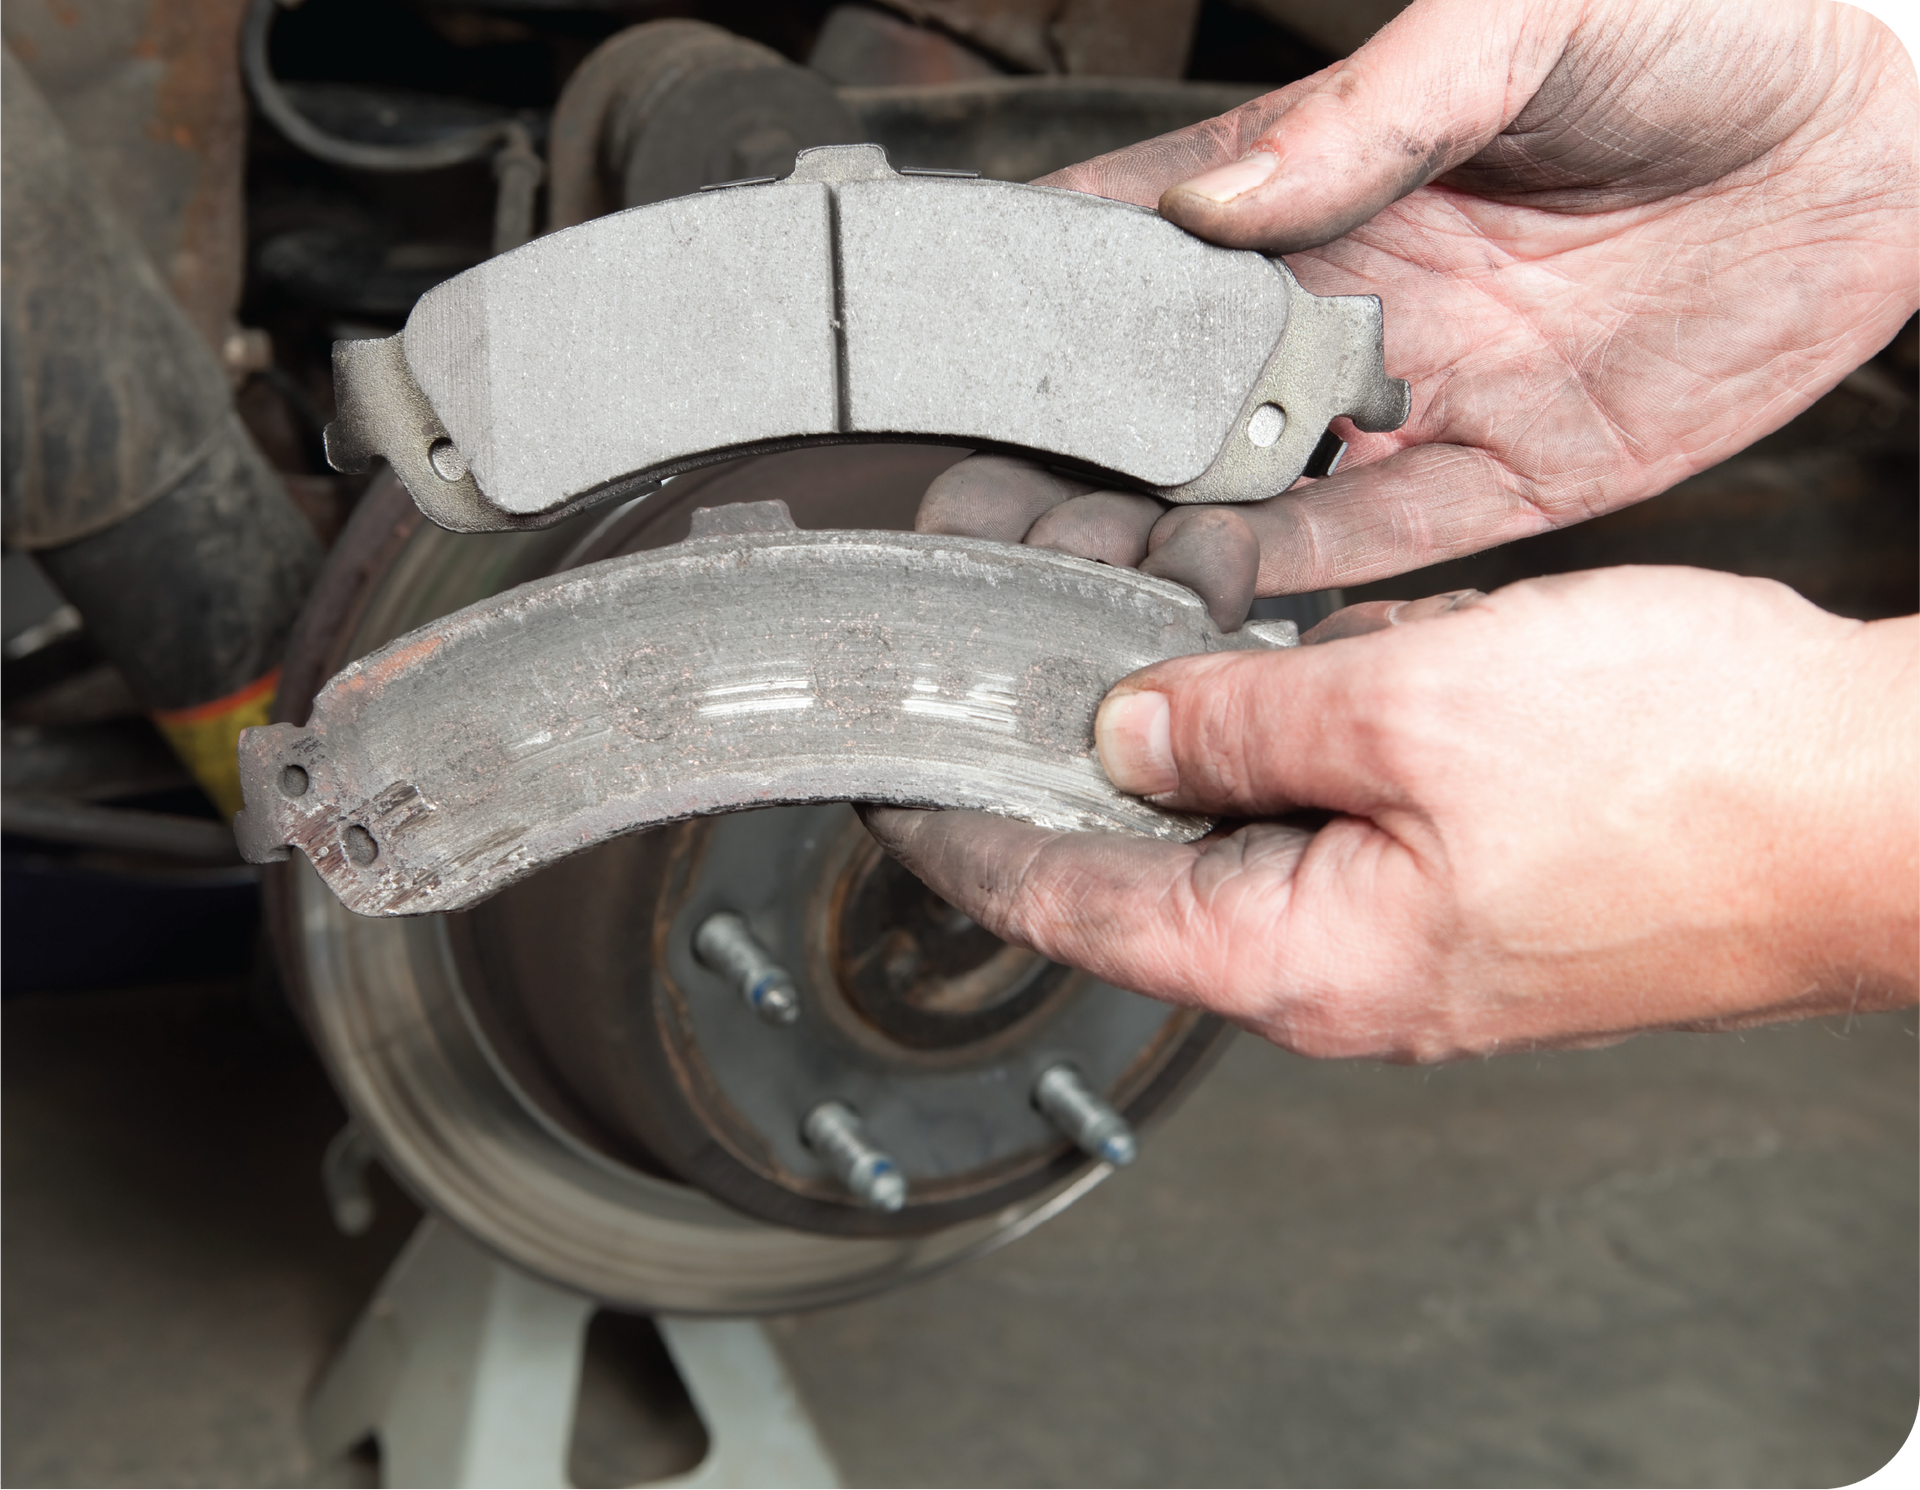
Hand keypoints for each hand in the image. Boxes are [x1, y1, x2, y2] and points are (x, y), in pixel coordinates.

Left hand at [864, 568, 1919, 1060]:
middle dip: (1070, 769)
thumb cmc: (1695, 777)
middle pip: (1151, 871)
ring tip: (1120, 644)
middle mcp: (1347, 965)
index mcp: (1305, 957)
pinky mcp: (1477, 880)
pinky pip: (1345, 807)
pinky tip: (1272, 660)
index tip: (891, 787)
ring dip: (1189, 741)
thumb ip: (1246, 718)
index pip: (1072, 910)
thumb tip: (1131, 729)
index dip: (965, 839)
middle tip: (997, 670)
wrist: (1887, 804)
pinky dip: (1293, 736)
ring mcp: (1416, 928)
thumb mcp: (1419, 707)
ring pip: (1252, 829)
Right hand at [919, 0, 1919, 617]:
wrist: (1897, 112)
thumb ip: (1365, 113)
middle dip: (1082, 455)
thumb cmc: (1717, 15)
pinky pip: (1379, 544)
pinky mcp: (1508, 475)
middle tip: (990, 511)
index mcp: (1328, 180)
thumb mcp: (1522, 16)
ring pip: (1259, 489)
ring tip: (1070, 578)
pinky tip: (1213, 603)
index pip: (1147, 252)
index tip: (962, 362)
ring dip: (1165, 534)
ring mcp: (1424, 394)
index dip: (1051, 306)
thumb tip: (1220, 202)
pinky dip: (1296, 582)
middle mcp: (1356, 299)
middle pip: (1178, 397)